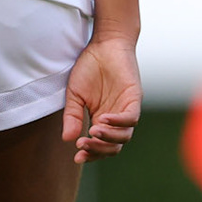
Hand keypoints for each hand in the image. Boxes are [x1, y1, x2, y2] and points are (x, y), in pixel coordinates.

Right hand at [61, 35, 141, 163]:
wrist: (103, 44)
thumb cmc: (89, 67)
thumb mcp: (75, 95)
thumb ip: (73, 116)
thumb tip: (68, 140)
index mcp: (101, 120)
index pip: (100, 146)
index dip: (91, 154)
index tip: (77, 157)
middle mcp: (115, 118)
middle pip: (113, 146)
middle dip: (98, 151)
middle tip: (82, 147)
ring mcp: (126, 109)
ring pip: (124, 136)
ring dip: (108, 139)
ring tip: (92, 133)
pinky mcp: (134, 98)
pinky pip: (131, 118)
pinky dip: (118, 122)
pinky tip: (102, 120)